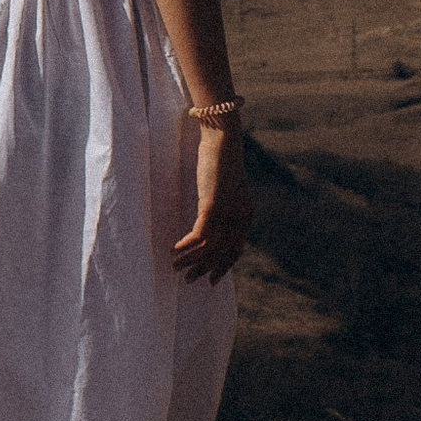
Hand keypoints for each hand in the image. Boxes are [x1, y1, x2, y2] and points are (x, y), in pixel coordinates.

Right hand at [172, 120, 251, 284]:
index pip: (235, 251)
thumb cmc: (223, 160)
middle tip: (189, 280)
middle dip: (204, 269)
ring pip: (209, 248)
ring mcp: (226, 213)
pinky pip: (199, 236)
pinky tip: (175, 249)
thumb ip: (226, 205)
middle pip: (221, 254)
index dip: (222, 267)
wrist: (223, 140)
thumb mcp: (229, 188)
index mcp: (246, 216)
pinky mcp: (212, 206)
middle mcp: (239, 218)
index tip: (211, 279)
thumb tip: (213, 217)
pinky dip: (186, 246)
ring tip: (175, 266)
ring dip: (191, 260)